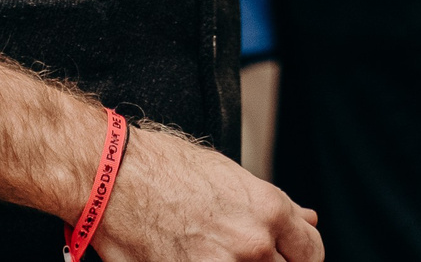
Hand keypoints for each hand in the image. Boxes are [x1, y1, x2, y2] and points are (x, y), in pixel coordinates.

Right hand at [95, 123, 321, 261]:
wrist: (110, 179)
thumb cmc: (161, 168)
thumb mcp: (228, 175)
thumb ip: (273, 206)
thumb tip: (306, 218)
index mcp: (268, 210)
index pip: (311, 252)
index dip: (300, 256)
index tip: (289, 257)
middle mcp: (252, 244)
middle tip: (239, 251)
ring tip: (211, 251)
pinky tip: (191, 258)